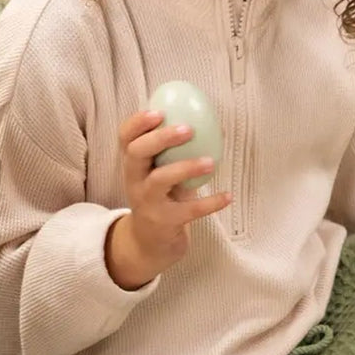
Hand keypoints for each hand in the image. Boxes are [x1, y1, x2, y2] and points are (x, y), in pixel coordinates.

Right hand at [106, 109, 231, 289]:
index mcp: (133, 165)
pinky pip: (189, 210)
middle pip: (137, 153)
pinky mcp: (164, 222)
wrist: (150, 243)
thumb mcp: (161, 174)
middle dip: (160, 138)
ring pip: (160, 180)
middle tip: (188, 129)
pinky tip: (228, 196)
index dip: (138, 123)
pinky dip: (210, 203)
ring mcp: (147, 203)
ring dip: (186, 168)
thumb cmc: (161, 199)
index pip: (125, 138)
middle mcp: (135, 182)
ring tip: (211, 162)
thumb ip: (175, 153)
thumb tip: (211, 124)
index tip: (159, 111)